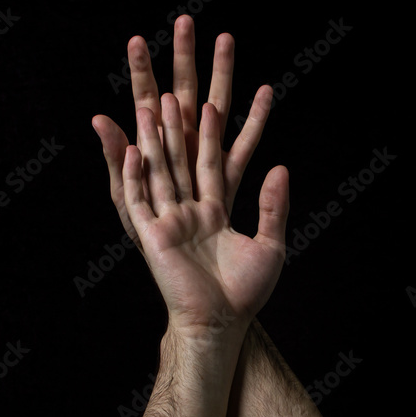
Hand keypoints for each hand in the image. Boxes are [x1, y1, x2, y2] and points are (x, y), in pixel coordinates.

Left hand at [92, 15, 274, 251]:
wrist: (199, 297)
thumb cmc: (162, 257)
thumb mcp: (128, 207)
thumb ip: (116, 161)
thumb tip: (98, 118)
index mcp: (154, 156)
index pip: (146, 103)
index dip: (143, 72)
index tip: (137, 38)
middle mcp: (182, 154)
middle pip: (186, 94)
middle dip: (186, 57)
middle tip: (187, 19)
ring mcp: (208, 165)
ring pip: (218, 109)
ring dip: (223, 75)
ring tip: (227, 39)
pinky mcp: (230, 183)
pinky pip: (244, 148)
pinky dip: (255, 121)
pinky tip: (265, 93)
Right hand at [122, 95, 288, 343]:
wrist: (222, 323)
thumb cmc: (246, 293)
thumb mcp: (270, 245)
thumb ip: (272, 206)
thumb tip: (281, 167)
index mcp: (214, 212)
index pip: (211, 164)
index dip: (211, 135)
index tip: (211, 103)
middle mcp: (188, 213)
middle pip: (179, 161)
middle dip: (175, 129)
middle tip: (170, 93)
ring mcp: (168, 222)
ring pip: (157, 174)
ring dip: (153, 143)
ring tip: (149, 109)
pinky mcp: (152, 236)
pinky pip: (139, 202)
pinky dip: (136, 177)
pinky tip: (134, 150)